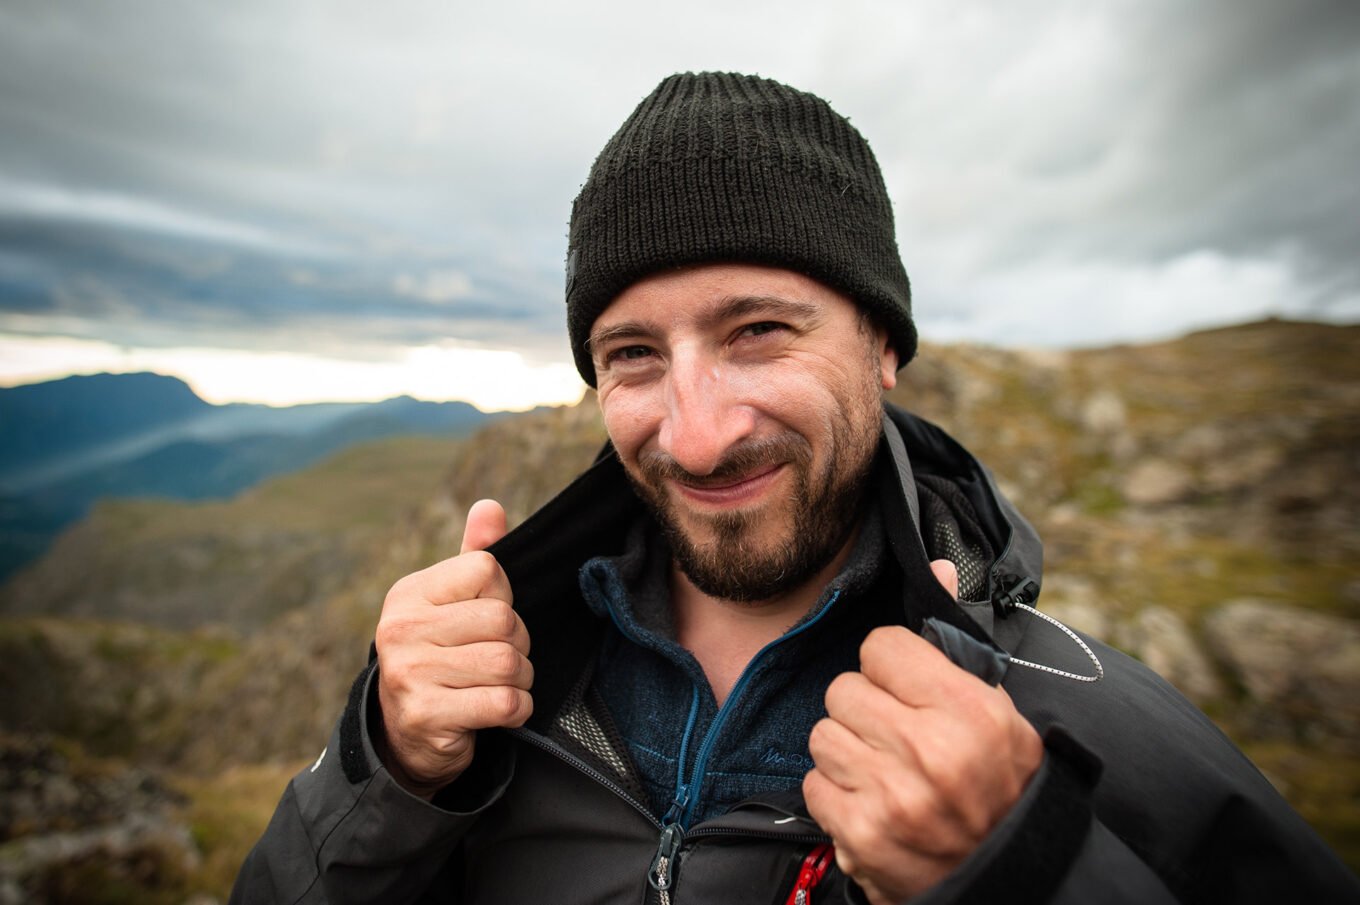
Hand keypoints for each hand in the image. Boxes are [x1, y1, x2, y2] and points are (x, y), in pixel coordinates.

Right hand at [374, 499, 532, 797]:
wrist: (406, 735)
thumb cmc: (441, 657)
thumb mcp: (451, 604)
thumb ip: (475, 556)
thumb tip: (490, 507)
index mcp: (411, 593)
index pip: (486, 569)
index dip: (504, 597)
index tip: (487, 620)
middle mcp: (402, 629)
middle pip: (503, 619)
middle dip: (519, 644)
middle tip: (500, 659)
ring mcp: (410, 673)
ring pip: (508, 662)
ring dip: (520, 679)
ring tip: (499, 685)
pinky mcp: (427, 715)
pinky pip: (504, 703)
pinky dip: (517, 709)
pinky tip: (500, 711)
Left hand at [803, 560, 1041, 902]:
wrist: (1007, 878)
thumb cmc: (1001, 784)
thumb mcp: (995, 709)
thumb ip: (955, 642)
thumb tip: (939, 566)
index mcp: (967, 711)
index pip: (882, 646)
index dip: (890, 666)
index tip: (907, 688)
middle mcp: (928, 752)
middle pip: (843, 689)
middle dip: (864, 709)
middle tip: (894, 734)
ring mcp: (891, 797)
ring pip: (823, 735)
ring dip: (847, 751)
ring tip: (884, 769)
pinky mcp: (860, 836)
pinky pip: (814, 784)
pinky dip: (836, 795)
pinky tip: (871, 802)